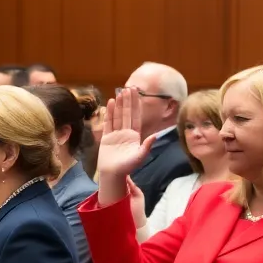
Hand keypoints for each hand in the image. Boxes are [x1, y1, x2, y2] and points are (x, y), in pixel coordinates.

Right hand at [96, 90, 156, 204]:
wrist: (112, 174)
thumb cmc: (127, 167)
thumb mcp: (140, 156)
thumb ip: (147, 145)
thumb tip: (155, 135)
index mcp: (135, 136)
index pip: (136, 117)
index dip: (136, 105)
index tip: (137, 94)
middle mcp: (126, 133)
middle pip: (127, 113)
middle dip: (128, 101)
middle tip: (129, 88)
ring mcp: (116, 134)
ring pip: (117, 116)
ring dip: (118, 105)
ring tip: (119, 93)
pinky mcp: (106, 137)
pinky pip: (108, 123)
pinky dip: (109, 113)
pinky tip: (110, 103)